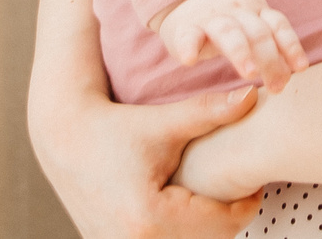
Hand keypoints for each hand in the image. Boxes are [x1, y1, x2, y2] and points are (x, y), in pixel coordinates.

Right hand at [37, 80, 264, 238]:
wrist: (66, 140)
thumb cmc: (117, 128)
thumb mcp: (164, 122)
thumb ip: (211, 112)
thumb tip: (252, 97)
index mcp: (151, 218)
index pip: (223, 224)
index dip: (247, 202)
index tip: (254, 181)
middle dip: (228, 217)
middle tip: (238, 189)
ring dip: (204, 229)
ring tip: (213, 198)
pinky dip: (181, 233)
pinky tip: (186, 209)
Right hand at [157, 0, 307, 94]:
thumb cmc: (230, 19)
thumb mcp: (252, 26)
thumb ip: (270, 46)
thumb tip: (289, 75)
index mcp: (257, 11)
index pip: (278, 25)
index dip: (291, 46)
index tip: (300, 69)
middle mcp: (237, 11)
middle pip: (258, 33)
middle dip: (270, 59)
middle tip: (277, 87)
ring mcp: (211, 18)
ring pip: (229, 32)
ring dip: (241, 52)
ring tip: (250, 74)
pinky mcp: (186, 27)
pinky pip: (189, 35)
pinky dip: (189, 47)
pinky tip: (190, 61)